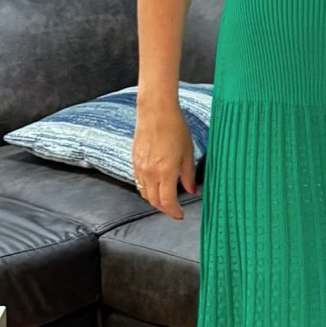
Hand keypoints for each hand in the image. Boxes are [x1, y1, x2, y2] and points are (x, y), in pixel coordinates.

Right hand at [132, 102, 195, 218]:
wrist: (155, 111)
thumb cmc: (175, 128)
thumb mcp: (188, 152)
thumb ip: (188, 174)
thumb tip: (191, 190)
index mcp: (165, 171)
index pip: (167, 202)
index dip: (174, 212)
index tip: (180, 215)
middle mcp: (149, 172)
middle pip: (154, 201)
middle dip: (164, 208)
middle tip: (174, 209)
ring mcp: (139, 167)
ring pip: (144, 193)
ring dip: (154, 199)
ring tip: (166, 198)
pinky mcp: (134, 161)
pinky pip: (138, 182)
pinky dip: (147, 188)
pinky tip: (156, 185)